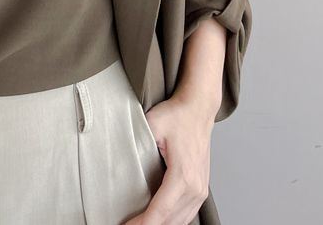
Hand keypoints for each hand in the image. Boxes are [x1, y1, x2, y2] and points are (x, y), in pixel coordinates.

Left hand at [121, 94, 214, 224]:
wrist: (199, 108)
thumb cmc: (178, 115)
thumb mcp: (153, 124)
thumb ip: (138, 142)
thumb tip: (121, 158)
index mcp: (183, 176)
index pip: (160, 211)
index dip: (142, 224)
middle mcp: (195, 188)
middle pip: (170, 221)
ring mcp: (200, 190)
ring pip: (180, 222)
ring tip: (138, 224)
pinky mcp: (201, 188)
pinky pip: (187, 215)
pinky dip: (172, 221)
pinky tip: (158, 220)